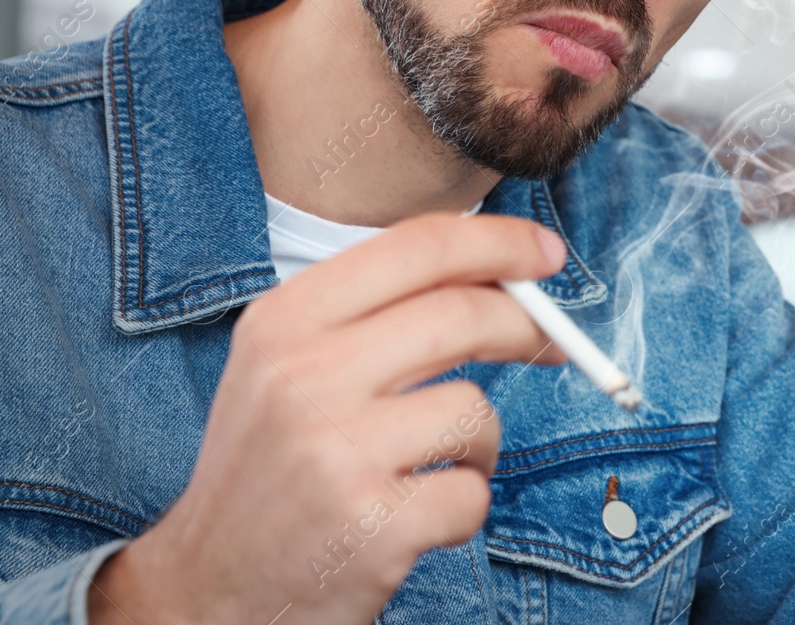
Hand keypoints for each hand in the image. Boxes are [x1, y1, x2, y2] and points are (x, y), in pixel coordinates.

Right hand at [87, 212, 568, 624]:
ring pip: (475, 409)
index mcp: (284, 321)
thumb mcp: (288, 366)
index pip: (417, 247)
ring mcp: (337, 452)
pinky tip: (414, 518)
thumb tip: (501, 277)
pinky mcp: (372, 525)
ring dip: (480, 442)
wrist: (206, 590)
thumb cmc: (271, 468)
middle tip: (550, 343)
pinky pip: (472, 492)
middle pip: (462, 313)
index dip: (499, 241)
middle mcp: (303, 376)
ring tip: (433, 466)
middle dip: (525, 325)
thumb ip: (379, 312)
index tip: (546, 253)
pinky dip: (462, 507)